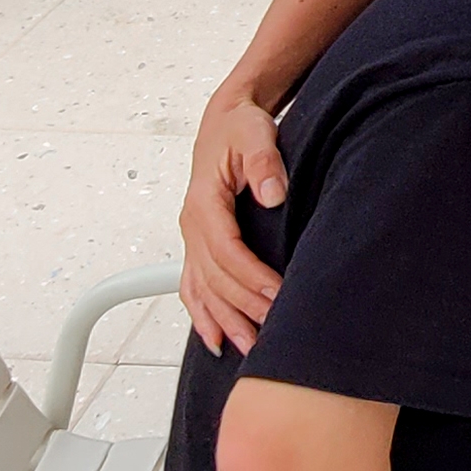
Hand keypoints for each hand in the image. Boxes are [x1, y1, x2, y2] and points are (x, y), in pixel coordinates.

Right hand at [181, 92, 288, 352]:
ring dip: (224, 321)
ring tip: (249, 349)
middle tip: (274, 330)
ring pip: (203, 289)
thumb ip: (265, 161)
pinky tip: (215, 339)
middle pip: (214, 278)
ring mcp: (192, 237)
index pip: (226, 250)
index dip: (251, 277)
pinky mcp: (198, 244)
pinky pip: (193, 286)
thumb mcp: (255, 133)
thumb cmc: (240, 128)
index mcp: (204, 201)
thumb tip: (273, 194)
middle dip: (243, 307)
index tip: (277, 294)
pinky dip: (202, 315)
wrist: (224, 121)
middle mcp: (193, 224)